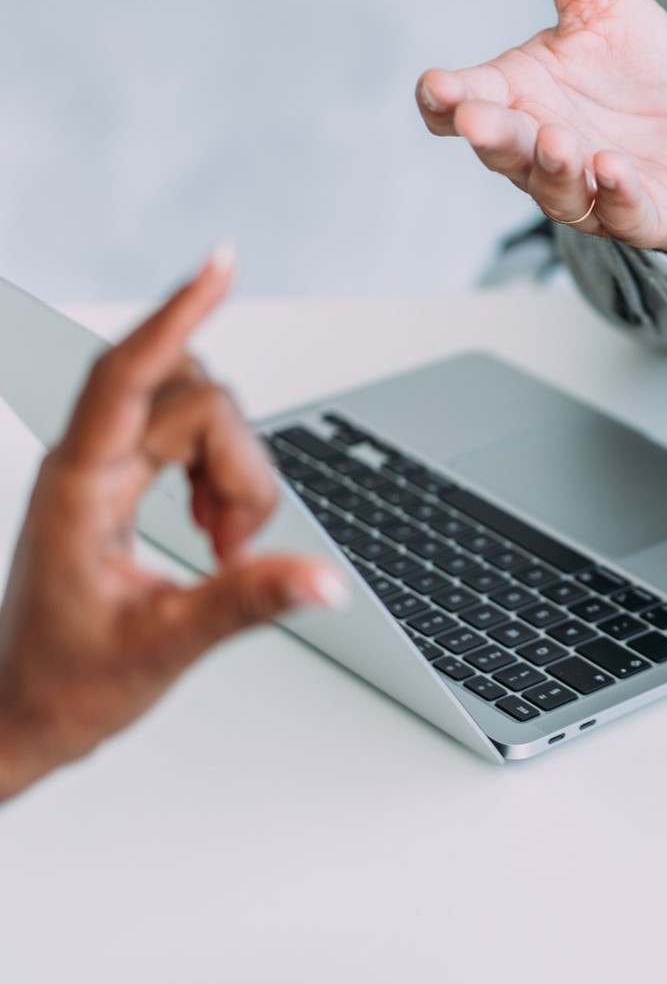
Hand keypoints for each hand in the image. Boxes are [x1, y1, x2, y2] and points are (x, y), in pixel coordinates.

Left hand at [0, 247, 347, 802]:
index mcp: (77, 489)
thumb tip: (319, 579)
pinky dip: (223, 481)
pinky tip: (216, 532)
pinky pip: (193, 444)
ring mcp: (105, 472)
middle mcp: (88, 466)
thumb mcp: (163, 647)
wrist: (20, 716)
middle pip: (194, 401)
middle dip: (238, 462)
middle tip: (235, 544)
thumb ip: (246, 603)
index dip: (177, 316)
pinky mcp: (122, 485)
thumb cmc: (62, 685)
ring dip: (234, 474)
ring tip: (222, 545)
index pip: (127, 375)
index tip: (221, 267)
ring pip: (203, 418)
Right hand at [417, 0, 666, 259]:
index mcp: (516, 96)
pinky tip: (613, 168)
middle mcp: (538, 149)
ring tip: (560, 141)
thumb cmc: (637, 74)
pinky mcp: (635, 215)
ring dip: (552, 167)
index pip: (460, 104)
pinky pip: (619, 214)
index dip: (444, 99)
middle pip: (500, 149)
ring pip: (553, 189)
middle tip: (481, 119)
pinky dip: (615, 195)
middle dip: (492, 135)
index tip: (439, 85)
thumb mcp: (606, 4)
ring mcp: (585, 191)